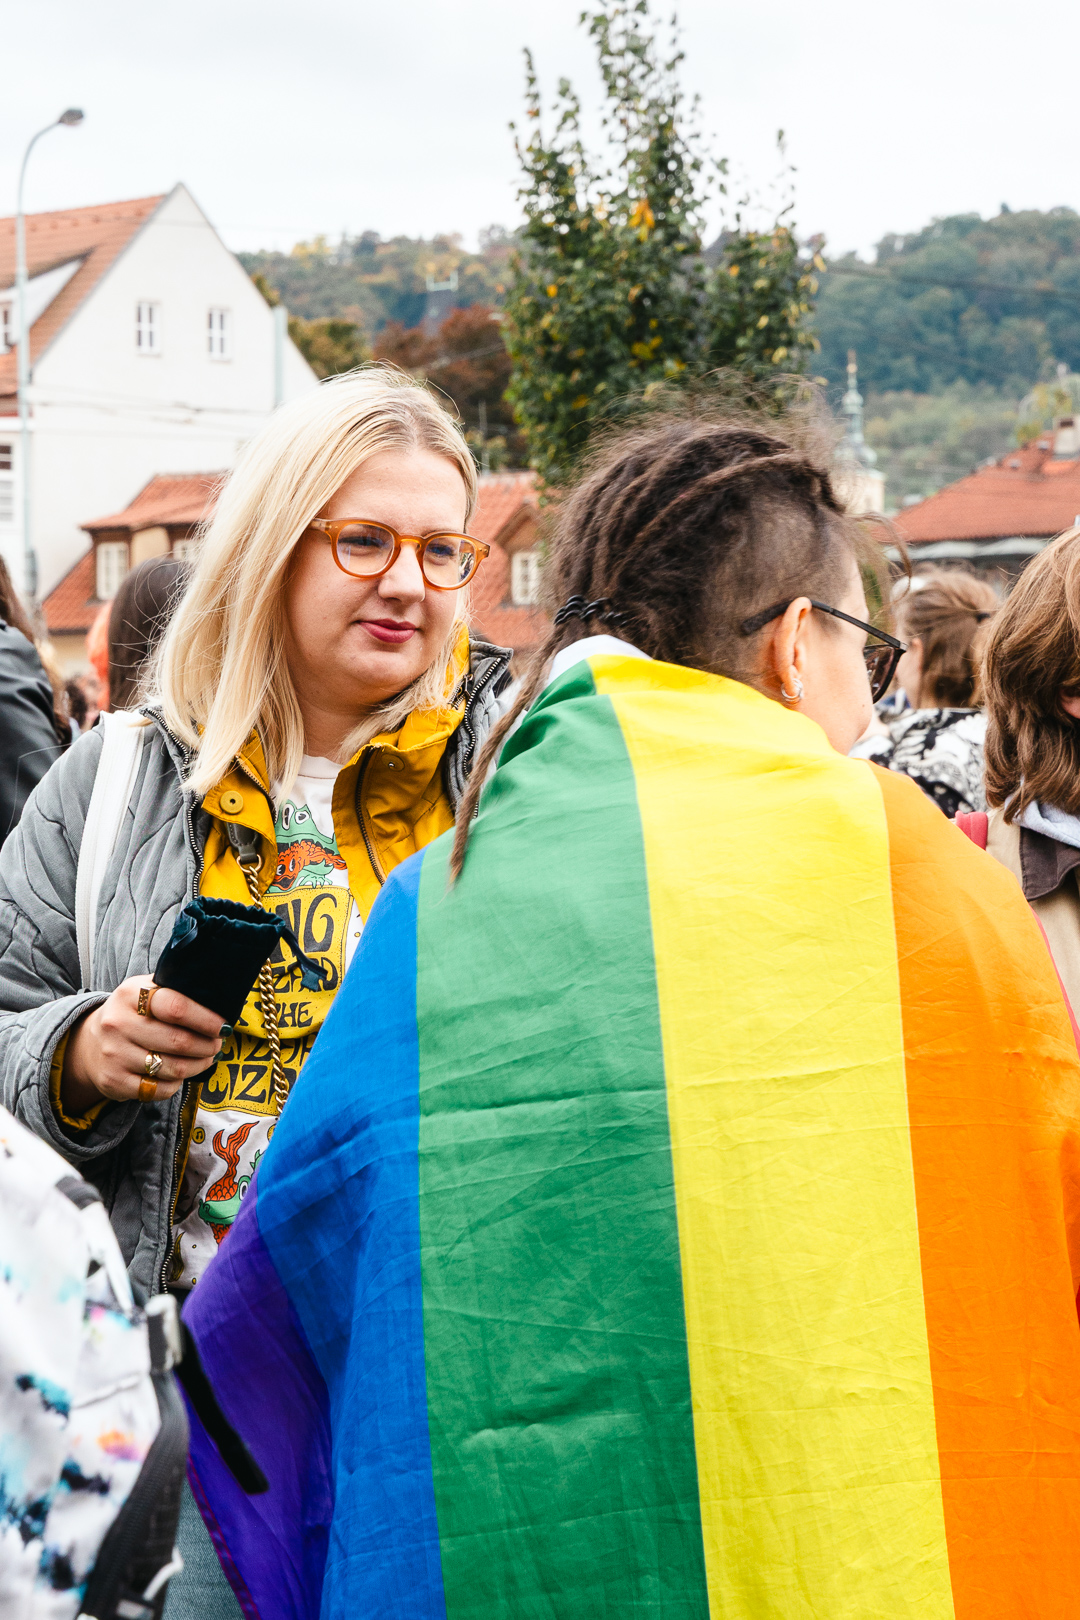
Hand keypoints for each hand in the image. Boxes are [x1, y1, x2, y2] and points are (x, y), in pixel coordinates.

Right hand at [61, 975, 224, 1116]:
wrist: (90, 1043)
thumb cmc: (132, 1014)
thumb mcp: (145, 991)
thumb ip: (175, 991)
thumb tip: (218, 1000)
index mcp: (131, 994)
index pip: (176, 1006)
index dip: (206, 1019)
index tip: (222, 1026)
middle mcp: (118, 1023)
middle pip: (179, 1041)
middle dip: (207, 1045)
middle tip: (217, 1044)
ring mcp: (114, 1054)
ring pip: (173, 1068)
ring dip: (198, 1065)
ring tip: (206, 1058)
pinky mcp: (114, 1081)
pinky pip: (160, 1089)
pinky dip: (177, 1083)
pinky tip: (180, 1073)